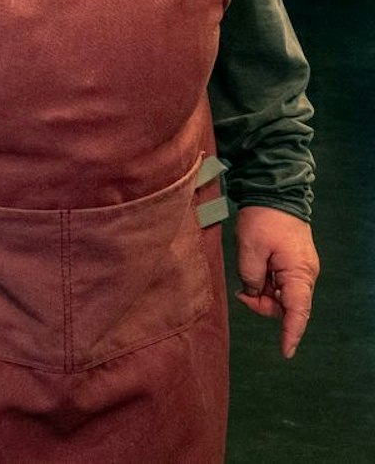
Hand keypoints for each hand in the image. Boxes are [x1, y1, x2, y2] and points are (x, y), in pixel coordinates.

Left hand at [234, 205, 318, 357]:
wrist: (274, 195)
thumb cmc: (263, 219)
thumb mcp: (249, 249)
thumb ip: (251, 277)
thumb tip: (253, 294)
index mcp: (299, 274)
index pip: (297, 313)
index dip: (291, 333)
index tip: (285, 352)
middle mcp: (304, 275)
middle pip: (287, 306)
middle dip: (264, 306)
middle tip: (242, 293)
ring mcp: (300, 270)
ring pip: (281, 295)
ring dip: (262, 292)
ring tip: (248, 272)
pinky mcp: (293, 264)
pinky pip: (280, 283)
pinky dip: (265, 283)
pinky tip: (254, 270)